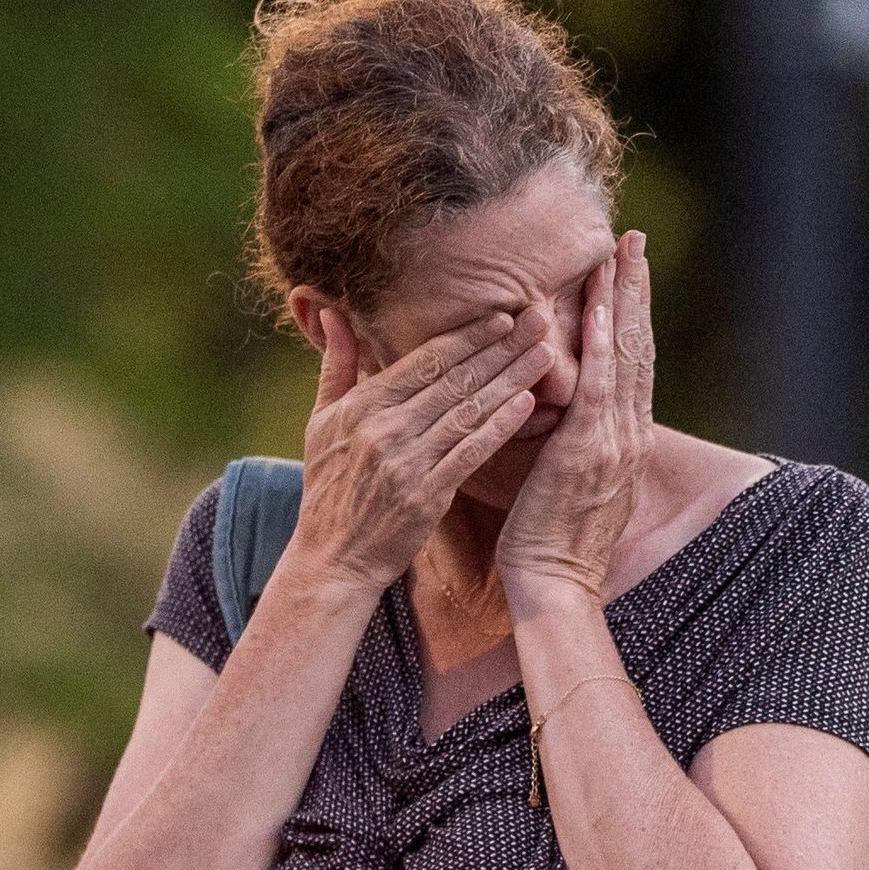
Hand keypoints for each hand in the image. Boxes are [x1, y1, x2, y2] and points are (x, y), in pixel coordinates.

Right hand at [294, 303, 557, 593]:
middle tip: (540, 319)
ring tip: (547, 355)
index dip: (467, 336)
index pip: (424, 361)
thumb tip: (330, 312)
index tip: (503, 314)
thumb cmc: (330, 488)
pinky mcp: (427, 495)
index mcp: (362, 405)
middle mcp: (385, 428)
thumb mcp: (321, 421)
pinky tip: (528, 404)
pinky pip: (471, 453)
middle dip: (501, 347)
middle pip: (454, 378)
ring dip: (512, 379)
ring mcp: (407, 462)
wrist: (333, 557)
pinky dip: (500, 427)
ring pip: (469, 410)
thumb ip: (336, 366)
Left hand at [498, 231, 655, 600]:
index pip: (632, 364)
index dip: (631, 314)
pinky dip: (604, 344)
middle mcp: (628, 435)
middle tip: (633, 241)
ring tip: (622, 254)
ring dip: (624, 301)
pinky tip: (601, 308)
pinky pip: (600, 387)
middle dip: (635, 291)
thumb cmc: (549, 542)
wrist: (554, 585)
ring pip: (627, 357)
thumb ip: (574, 444)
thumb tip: (562, 415)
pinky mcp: (589, 451)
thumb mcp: (569, 484)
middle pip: (639, 348)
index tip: (626, 271)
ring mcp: (614, 442)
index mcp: (622, 441)